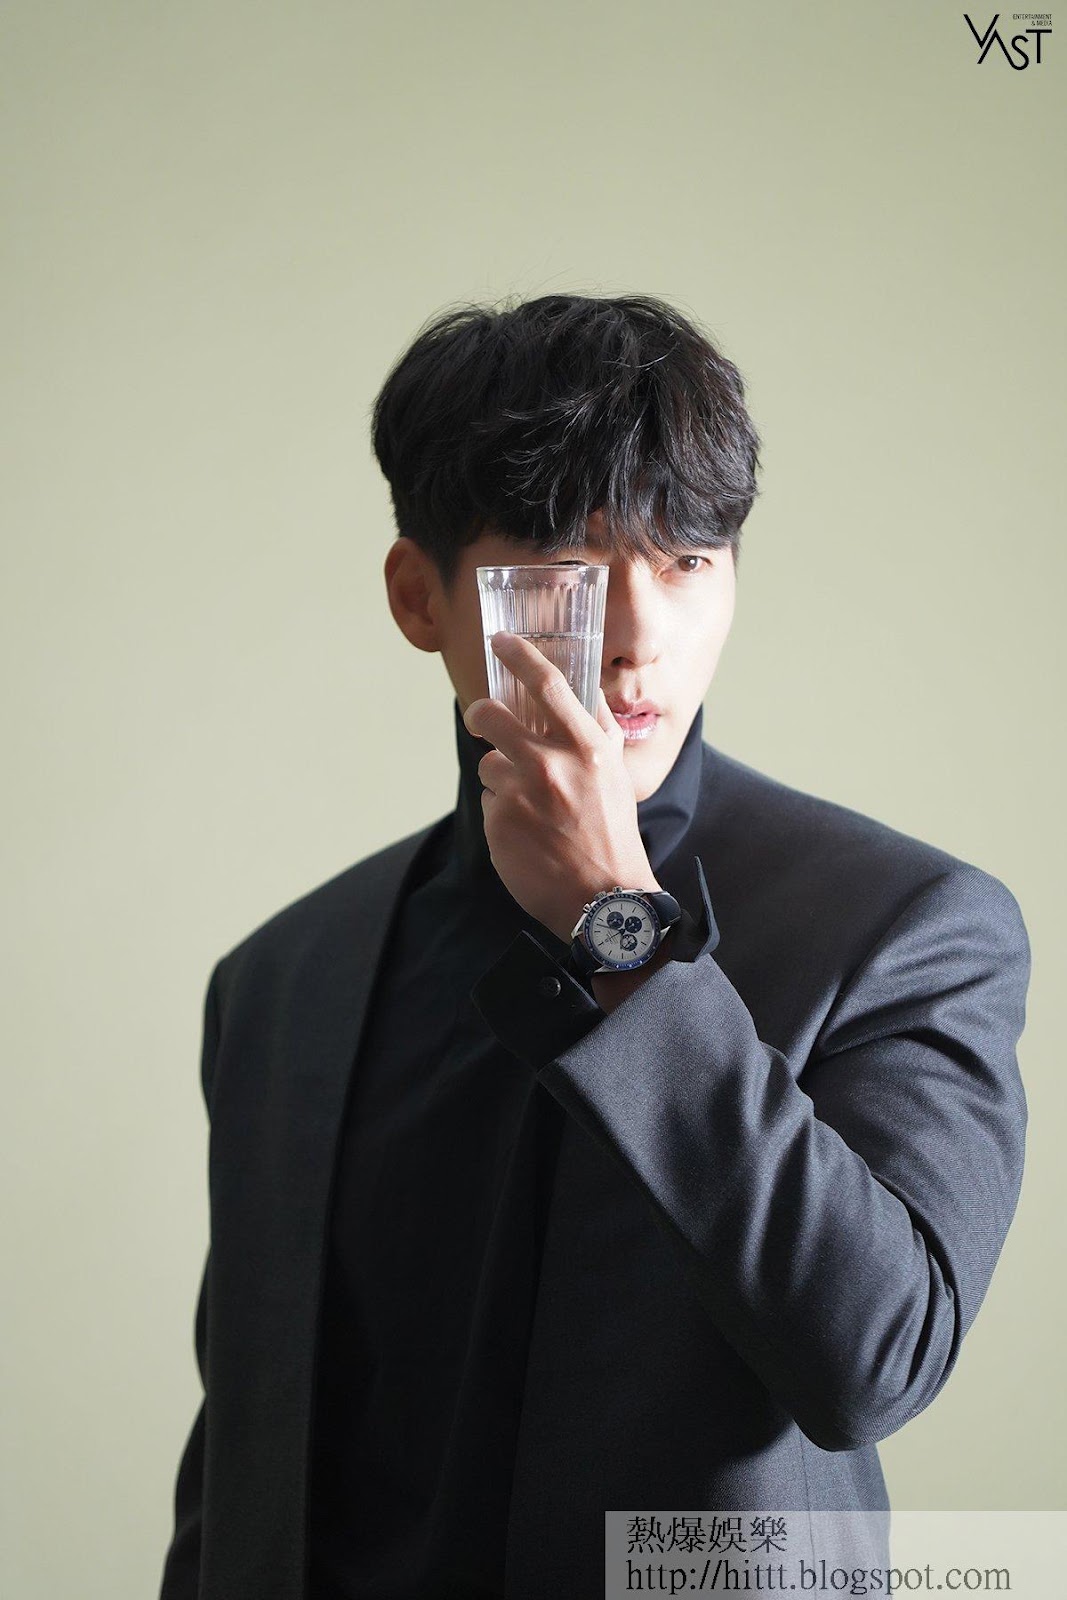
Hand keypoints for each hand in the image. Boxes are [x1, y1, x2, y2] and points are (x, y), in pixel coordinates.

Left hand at [463, 633, 660, 944]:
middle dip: (480, 713)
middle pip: (493, 716)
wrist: (604, 898)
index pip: (548, 684)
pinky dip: (502, 812)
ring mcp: (520, 794)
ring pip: (489, 764)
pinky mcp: (499, 822)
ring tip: (532, 807)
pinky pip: (489, 801)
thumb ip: (597, 730)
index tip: (500, 641)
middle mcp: (552, 763)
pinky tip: (527, 833)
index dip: (520, 655)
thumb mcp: (615, 773)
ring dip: (501, 777)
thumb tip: (583, 691)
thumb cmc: (612, 833)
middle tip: (481, 717)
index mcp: (587, 746)